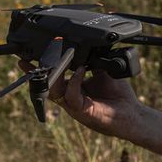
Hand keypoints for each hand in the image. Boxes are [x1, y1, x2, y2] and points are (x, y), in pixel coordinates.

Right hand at [18, 60, 141, 137]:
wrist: (132, 115)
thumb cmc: (119, 96)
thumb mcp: (103, 72)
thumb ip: (92, 61)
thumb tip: (86, 46)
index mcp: (73, 89)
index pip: (53, 78)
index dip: (41, 68)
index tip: (29, 57)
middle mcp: (70, 99)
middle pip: (47, 85)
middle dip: (37, 72)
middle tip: (29, 59)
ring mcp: (74, 106)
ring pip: (54, 91)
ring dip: (54, 75)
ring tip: (58, 59)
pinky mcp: (82, 111)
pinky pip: (71, 95)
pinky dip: (74, 80)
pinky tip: (80, 70)